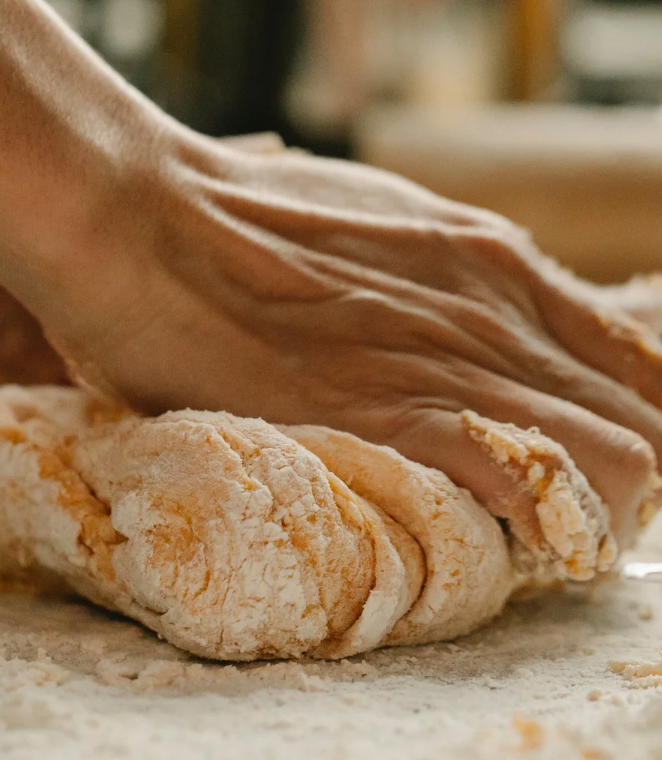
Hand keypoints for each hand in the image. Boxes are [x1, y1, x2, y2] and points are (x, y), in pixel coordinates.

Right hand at [34, 126, 661, 550]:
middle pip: (647, 419)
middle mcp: (504, 310)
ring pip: (625, 461)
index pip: (640, 361)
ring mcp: (462, 363)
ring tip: (526, 536)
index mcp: (499, 262)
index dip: (629, 424)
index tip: (586, 464)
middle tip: (554, 513)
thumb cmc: (236, 220)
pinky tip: (498, 541)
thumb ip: (443, 279)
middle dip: (623, 480)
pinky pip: (536, 489)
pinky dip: (539, 527)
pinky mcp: (404, 418)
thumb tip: (466, 328)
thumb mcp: (378, 227)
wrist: (147, 219)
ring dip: (591, 512)